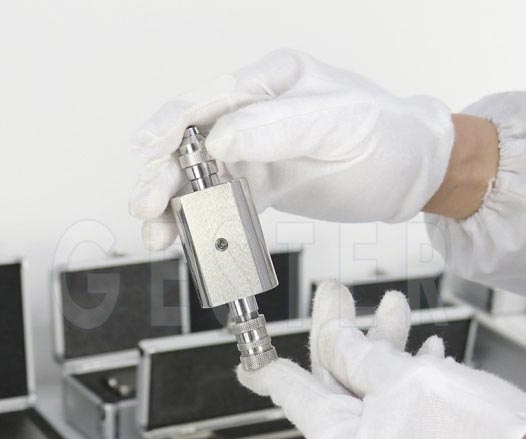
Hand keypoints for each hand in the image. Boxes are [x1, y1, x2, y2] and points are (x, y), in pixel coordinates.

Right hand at [130, 49, 453, 248]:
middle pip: (193, 141)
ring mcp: (255, 151)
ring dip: (175, 204)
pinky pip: (223, 202)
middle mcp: (256, 114)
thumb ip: (277, 126)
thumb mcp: (339, 122)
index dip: (172, 124)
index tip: (147, 151)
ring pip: (200, 176)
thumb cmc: (386, 137)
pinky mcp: (262, 185)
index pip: (210, 99)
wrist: (410, 173)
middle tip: (147, 205)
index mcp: (273, 82)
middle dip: (164, 174)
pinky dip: (203, 221)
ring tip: (157, 232)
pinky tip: (185, 237)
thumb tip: (217, 140)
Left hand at [238, 281, 525, 438]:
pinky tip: (424, 350)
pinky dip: (407, 375)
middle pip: (337, 382)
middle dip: (342, 331)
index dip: (267, 367)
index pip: (293, 393)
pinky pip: (400, 407)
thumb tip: (328, 336)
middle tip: (336, 291)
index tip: (248, 360)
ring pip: (374, 388)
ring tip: (395, 305)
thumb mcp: (400, 377)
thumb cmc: (478, 438)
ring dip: (383, 345)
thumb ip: (355, 353)